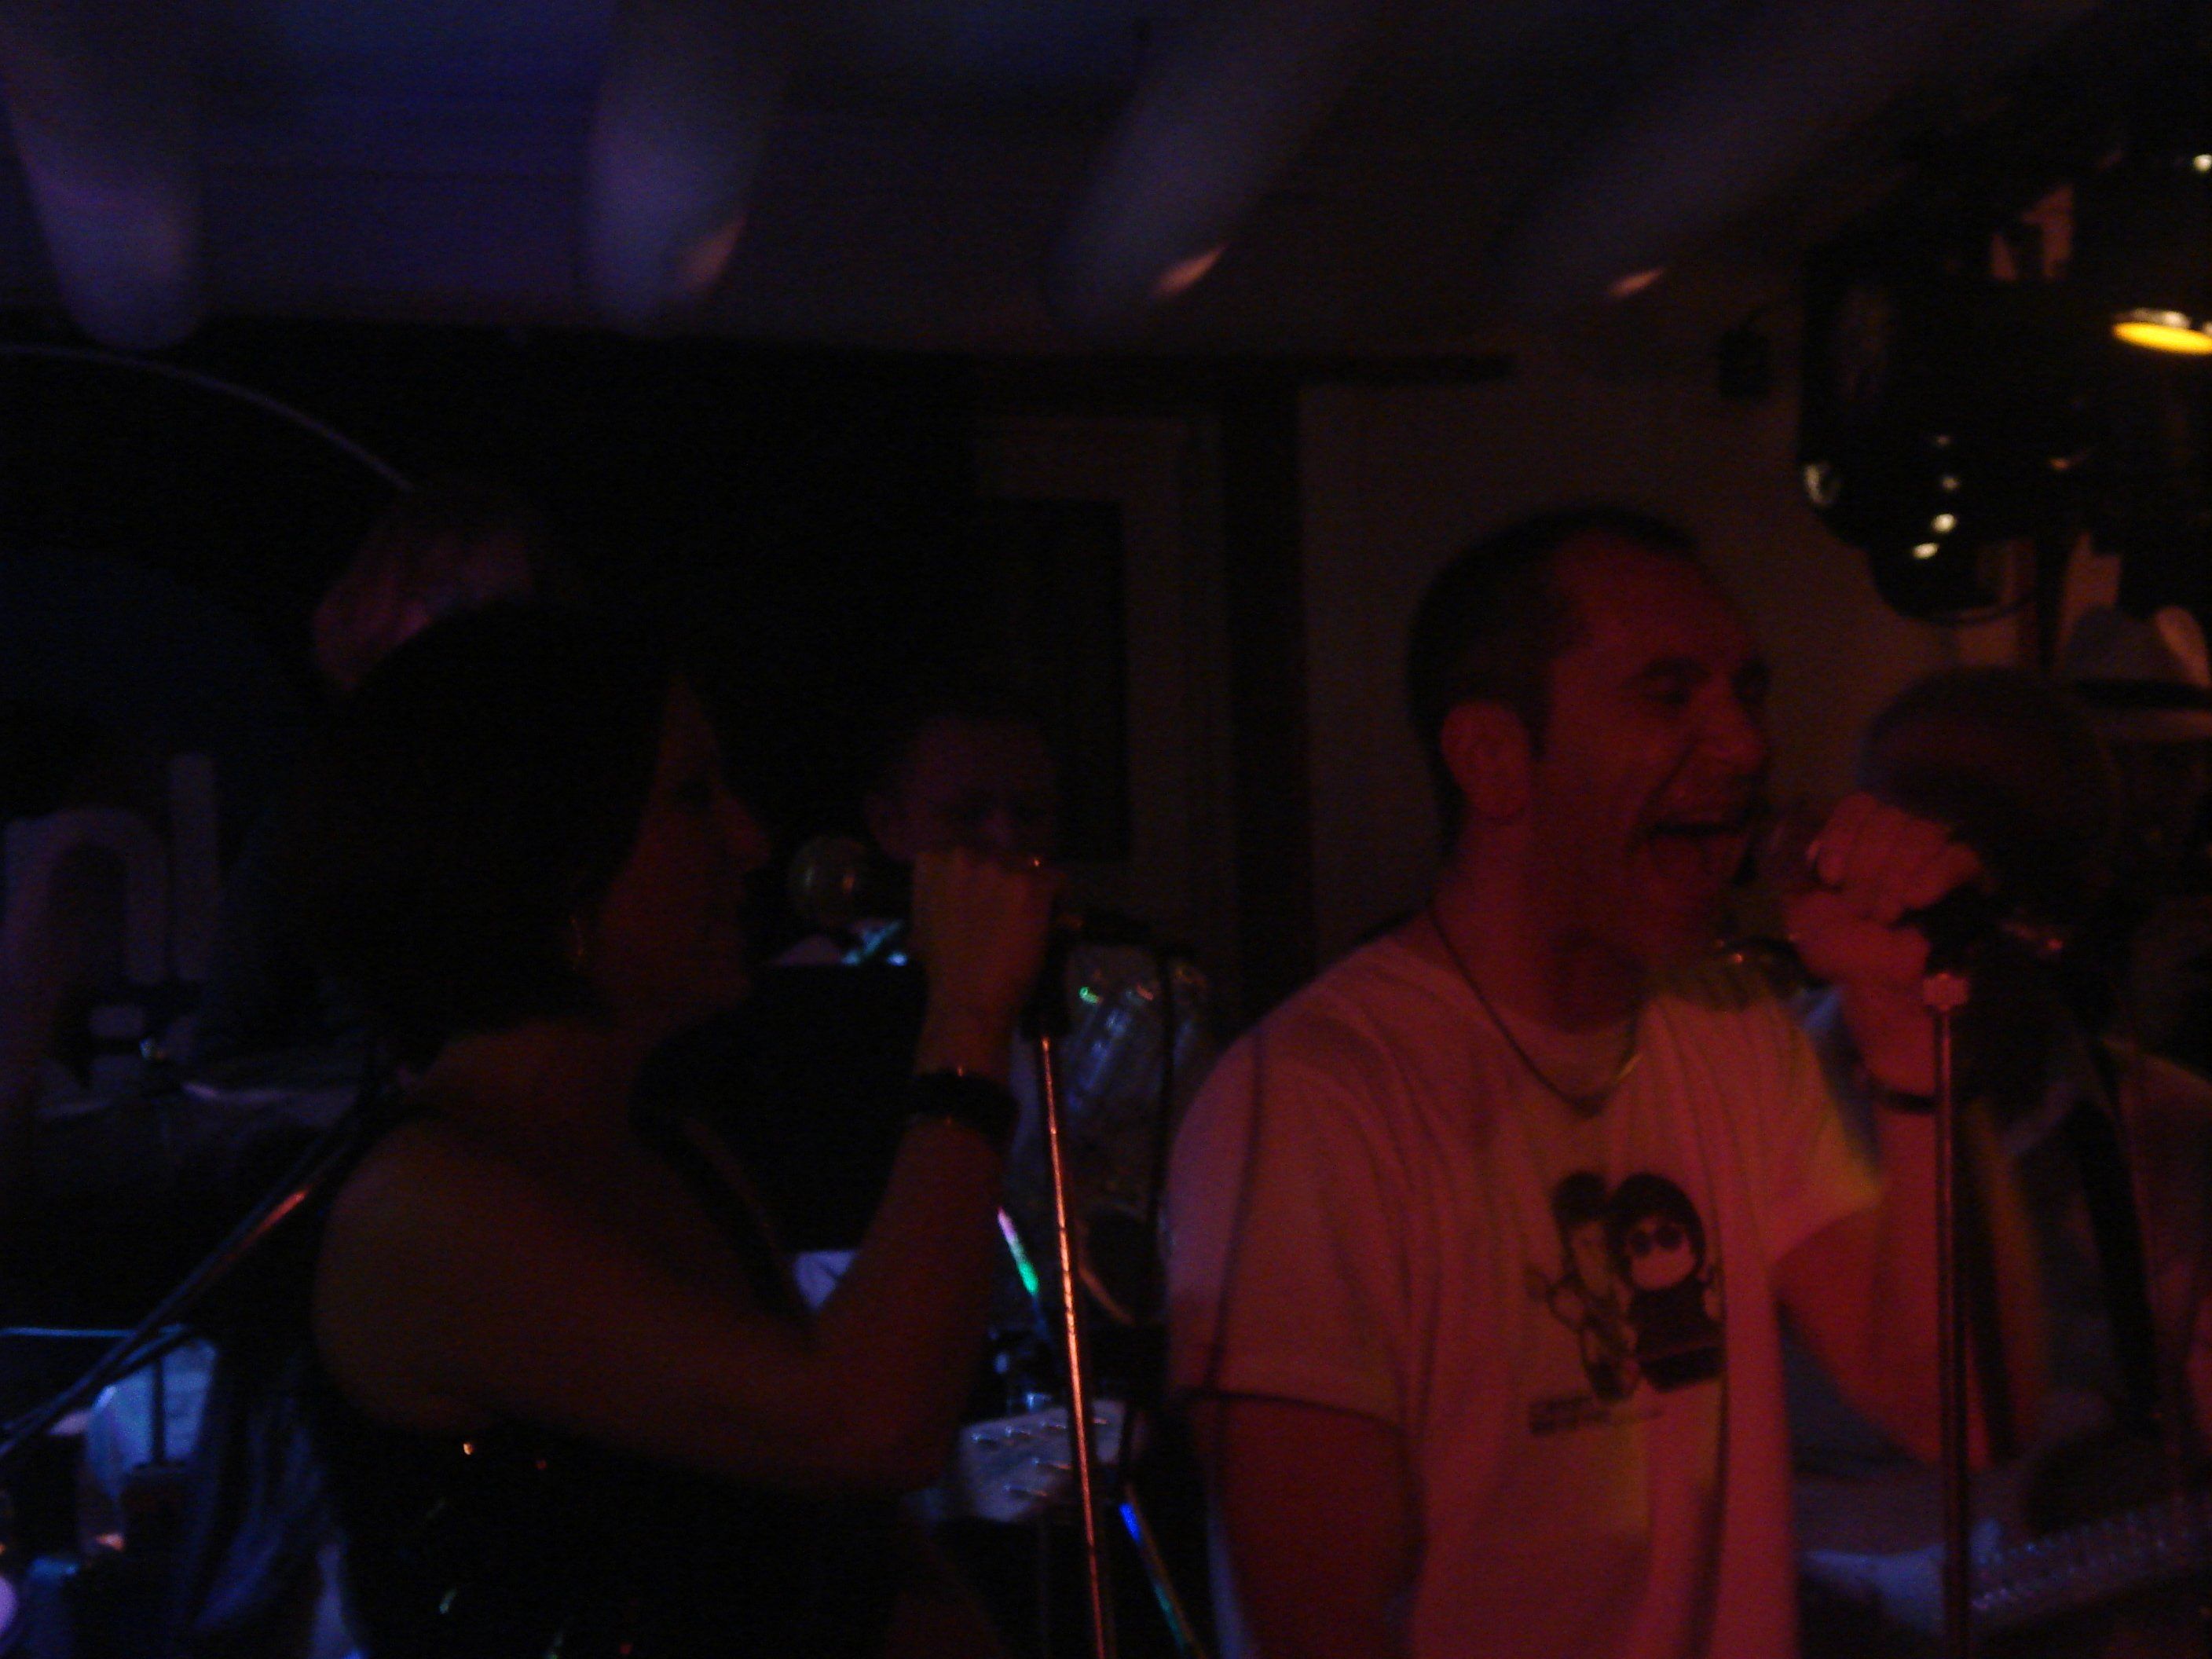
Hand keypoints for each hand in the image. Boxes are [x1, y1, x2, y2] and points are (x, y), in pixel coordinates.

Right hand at [909, 849, 1059, 1076]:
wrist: (967, 997)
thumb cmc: (942, 968)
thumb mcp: (923, 922)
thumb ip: (939, 896)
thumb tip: (954, 893)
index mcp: (934, 861)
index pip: (970, 852)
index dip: (983, 877)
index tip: (987, 898)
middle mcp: (964, 855)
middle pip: (1001, 855)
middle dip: (1007, 879)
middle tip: (1010, 911)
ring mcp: (999, 868)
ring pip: (1030, 866)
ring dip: (1032, 888)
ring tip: (1030, 918)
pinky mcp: (1031, 885)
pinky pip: (1056, 879)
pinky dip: (1056, 898)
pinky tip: (1047, 920)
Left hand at [1783, 793, 1982, 1093]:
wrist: (1883, 991)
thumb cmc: (1844, 953)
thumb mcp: (1803, 913)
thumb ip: (1795, 872)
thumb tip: (1795, 837)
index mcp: (1860, 842)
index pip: (1859, 804)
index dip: (1843, 834)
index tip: (1830, 876)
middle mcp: (1898, 841)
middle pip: (1889, 816)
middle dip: (1866, 865)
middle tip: (1859, 909)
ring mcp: (1935, 857)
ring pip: (1923, 831)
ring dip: (1894, 876)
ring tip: (1886, 916)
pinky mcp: (1967, 879)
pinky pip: (1958, 855)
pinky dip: (1932, 875)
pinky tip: (1916, 901)